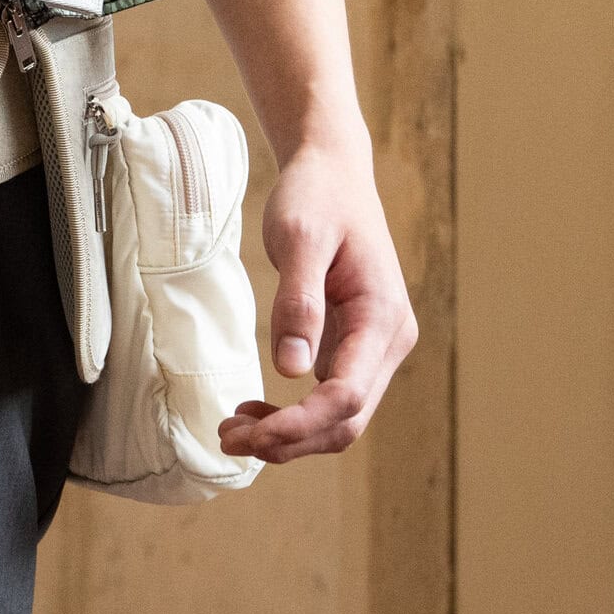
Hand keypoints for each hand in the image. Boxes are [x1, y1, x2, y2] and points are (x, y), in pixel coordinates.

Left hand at [218, 136, 417, 464]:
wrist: (333, 172)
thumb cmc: (316, 197)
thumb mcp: (299, 237)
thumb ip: (297, 301)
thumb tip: (290, 370)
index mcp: (383, 318)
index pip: (347, 396)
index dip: (299, 424)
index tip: (250, 434)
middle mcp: (388, 341)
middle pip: (346, 420)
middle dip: (290, 441)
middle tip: (226, 440)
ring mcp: (373, 347)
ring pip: (339, 418)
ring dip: (289, 436)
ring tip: (231, 431)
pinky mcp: (353, 345)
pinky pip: (329, 397)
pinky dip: (293, 415)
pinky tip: (253, 411)